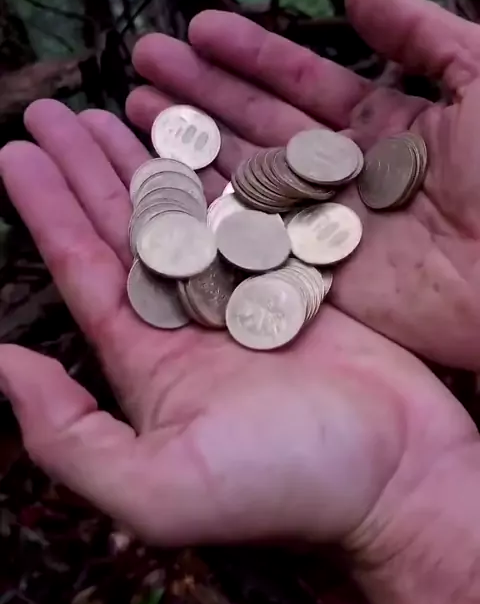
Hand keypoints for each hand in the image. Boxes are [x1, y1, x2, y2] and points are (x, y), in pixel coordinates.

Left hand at [0, 98, 474, 554]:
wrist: (399, 482)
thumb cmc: (284, 492)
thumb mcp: (158, 490)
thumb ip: (69, 437)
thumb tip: (3, 366)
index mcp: (148, 362)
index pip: (83, 270)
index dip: (46, 210)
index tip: (16, 151)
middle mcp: (190, 324)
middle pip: (126, 229)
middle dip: (88, 169)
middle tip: (53, 111)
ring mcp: (247, 298)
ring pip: (188, 213)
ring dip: (149, 162)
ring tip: (114, 110)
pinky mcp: (301, 281)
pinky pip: (253, 215)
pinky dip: (227, 174)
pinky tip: (204, 139)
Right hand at [126, 0, 479, 369]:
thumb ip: (420, 33)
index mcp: (385, 128)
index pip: (301, 84)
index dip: (250, 55)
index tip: (198, 29)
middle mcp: (346, 176)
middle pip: (258, 127)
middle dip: (201, 94)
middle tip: (143, 62)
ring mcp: (327, 229)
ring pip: (244, 180)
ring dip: (190, 146)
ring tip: (132, 108)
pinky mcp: (317, 280)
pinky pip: (251, 241)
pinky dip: (204, 215)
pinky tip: (160, 183)